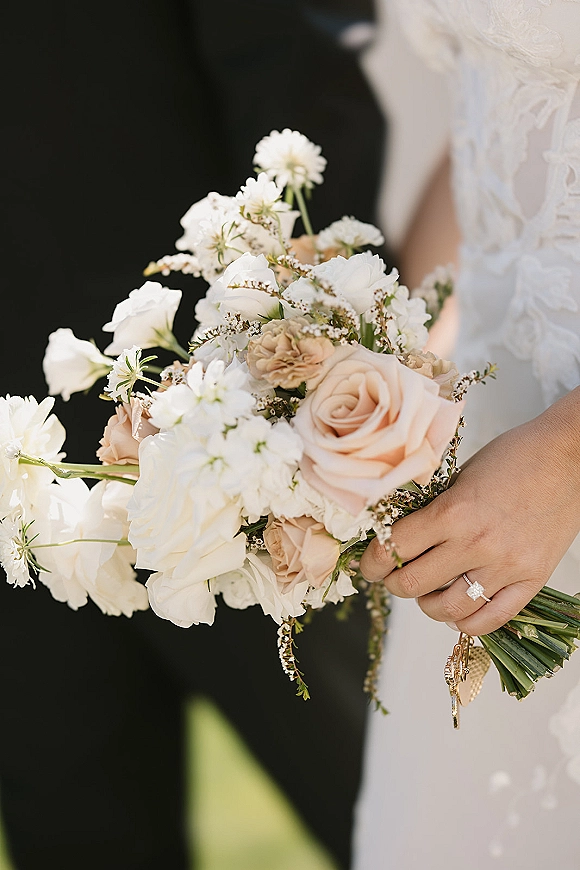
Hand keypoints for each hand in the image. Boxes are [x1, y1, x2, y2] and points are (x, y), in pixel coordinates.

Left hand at [360, 388, 579, 634]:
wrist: (567, 456)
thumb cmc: (513, 457)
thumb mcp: (459, 476)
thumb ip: (433, 510)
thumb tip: (399, 538)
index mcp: (452, 512)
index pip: (393, 550)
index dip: (371, 563)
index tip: (367, 566)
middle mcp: (476, 543)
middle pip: (413, 585)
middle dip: (393, 584)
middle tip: (392, 578)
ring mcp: (506, 566)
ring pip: (448, 610)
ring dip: (427, 606)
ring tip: (426, 593)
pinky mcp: (532, 579)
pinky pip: (491, 620)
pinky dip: (466, 622)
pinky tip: (457, 611)